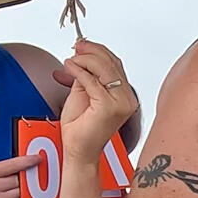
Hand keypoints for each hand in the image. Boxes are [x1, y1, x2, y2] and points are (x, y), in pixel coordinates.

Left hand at [55, 39, 137, 162]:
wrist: (79, 151)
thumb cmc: (81, 129)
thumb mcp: (83, 94)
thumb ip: (86, 77)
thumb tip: (82, 57)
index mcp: (124, 95)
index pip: (115, 65)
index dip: (99, 51)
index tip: (83, 45)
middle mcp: (127, 99)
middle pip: (112, 63)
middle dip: (91, 51)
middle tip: (77, 47)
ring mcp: (121, 103)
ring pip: (104, 69)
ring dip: (85, 60)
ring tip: (72, 59)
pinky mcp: (109, 107)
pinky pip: (92, 81)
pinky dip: (79, 70)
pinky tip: (70, 67)